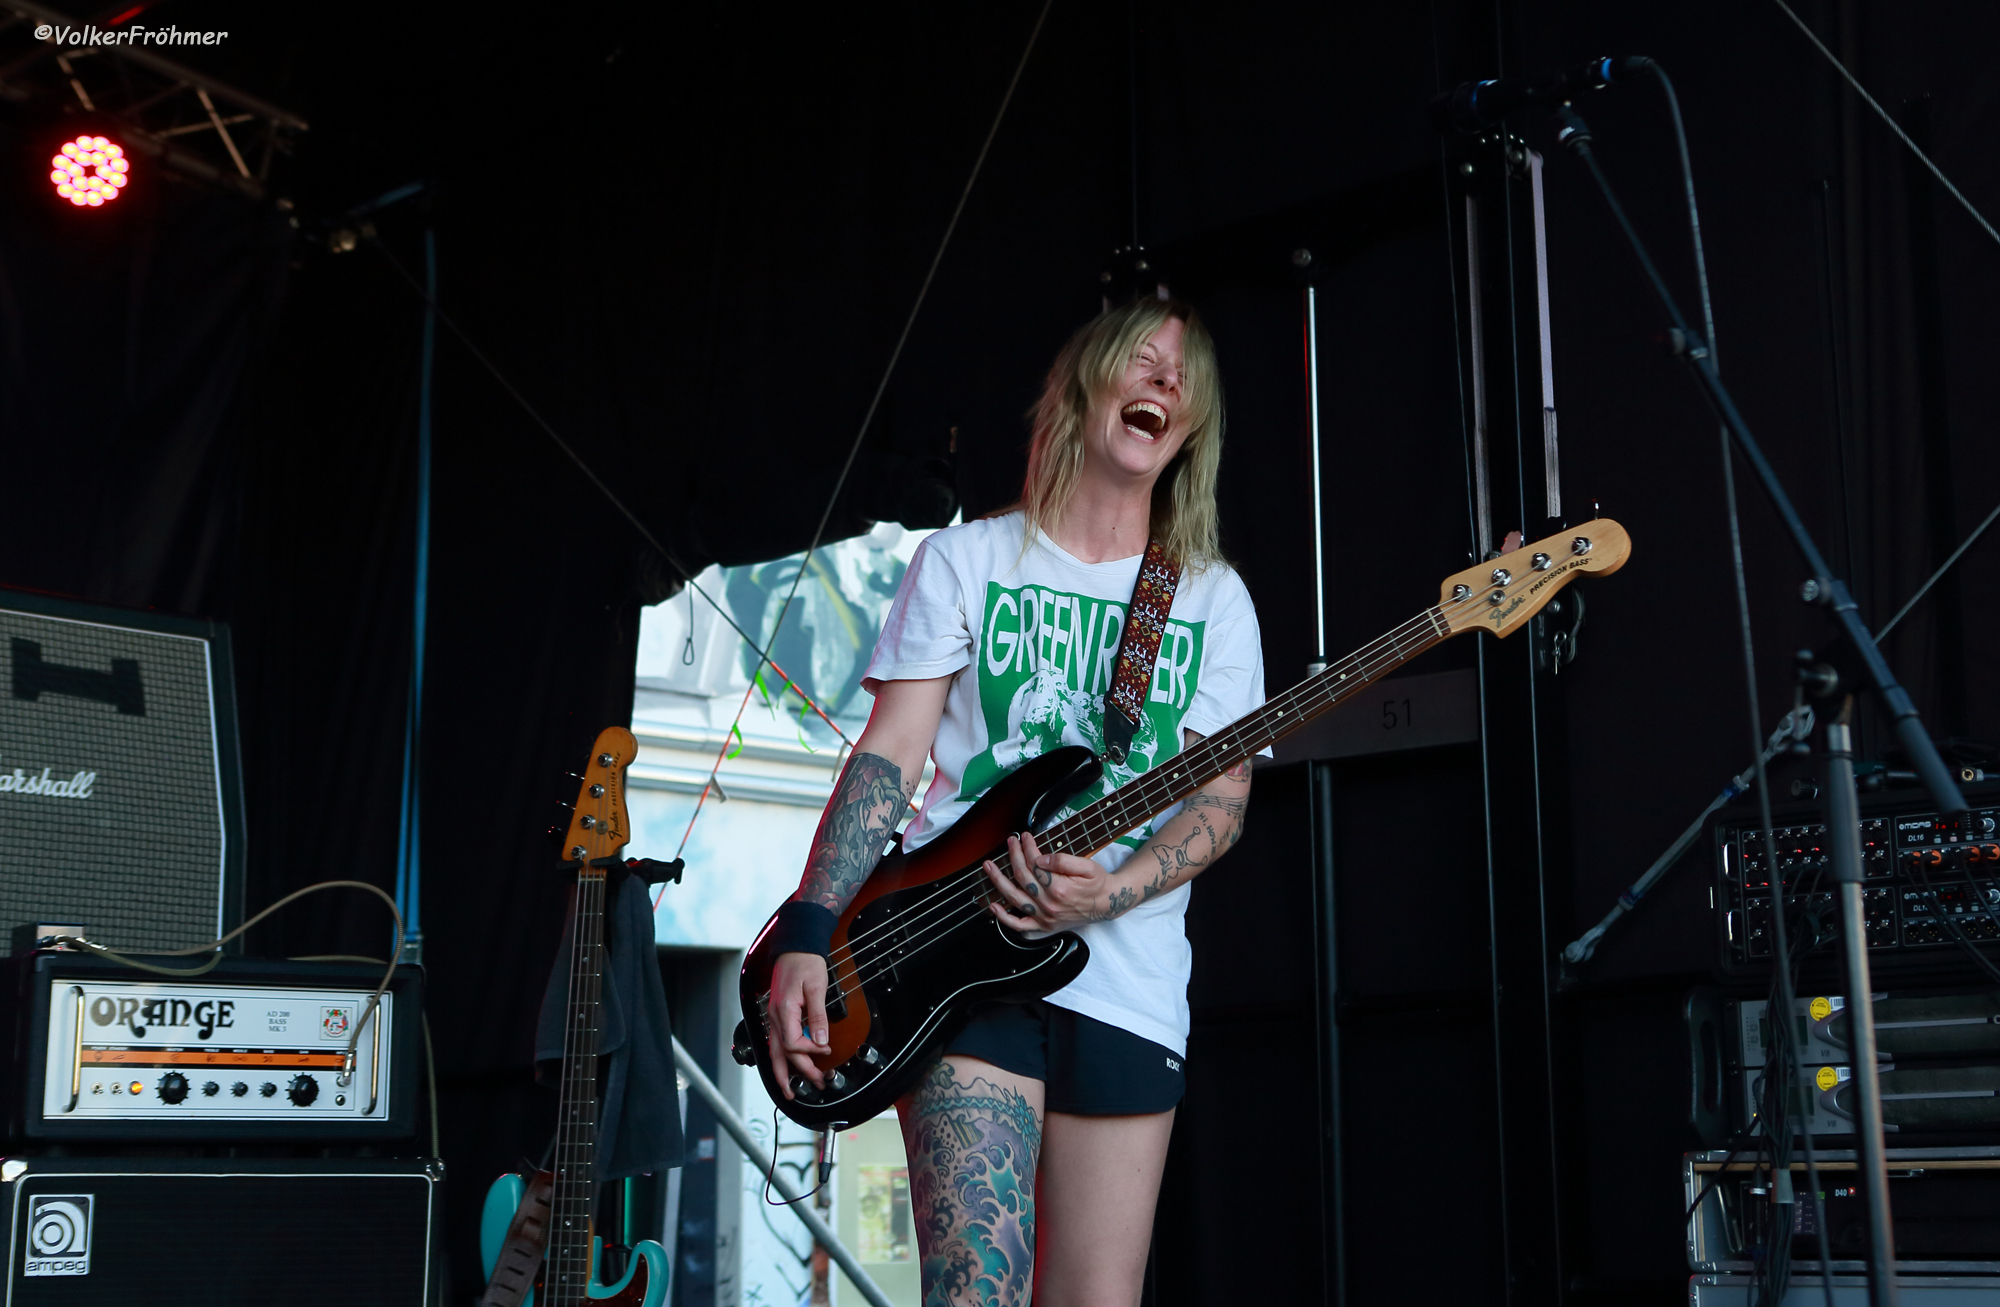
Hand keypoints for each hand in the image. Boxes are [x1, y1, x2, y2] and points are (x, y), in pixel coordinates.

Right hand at [765, 950, 829, 1098]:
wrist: (795, 947)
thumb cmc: (805, 963)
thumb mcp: (816, 988)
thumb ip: (817, 1017)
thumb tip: (820, 1041)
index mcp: (784, 1010)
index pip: (793, 1043)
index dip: (811, 1052)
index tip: (826, 1050)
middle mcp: (775, 1016)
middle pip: (781, 1054)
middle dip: (796, 1073)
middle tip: (815, 1084)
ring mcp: (774, 1016)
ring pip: (775, 1051)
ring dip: (784, 1071)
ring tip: (792, 1088)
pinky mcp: (777, 1014)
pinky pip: (777, 1041)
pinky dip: (782, 1057)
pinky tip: (788, 1066)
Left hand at [983, 831, 1126, 929]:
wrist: (1107, 904)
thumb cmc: (1097, 883)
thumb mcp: (1087, 866)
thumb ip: (1064, 860)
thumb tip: (1041, 858)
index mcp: (1060, 888)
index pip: (1035, 864)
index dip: (1028, 847)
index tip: (1025, 836)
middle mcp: (1049, 905)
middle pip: (1023, 877)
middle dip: (1014, 855)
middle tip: (1010, 842)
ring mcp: (1045, 917)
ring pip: (1014, 898)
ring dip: (998, 880)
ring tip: (989, 866)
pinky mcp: (1043, 926)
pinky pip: (1019, 926)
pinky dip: (1004, 918)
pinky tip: (993, 906)